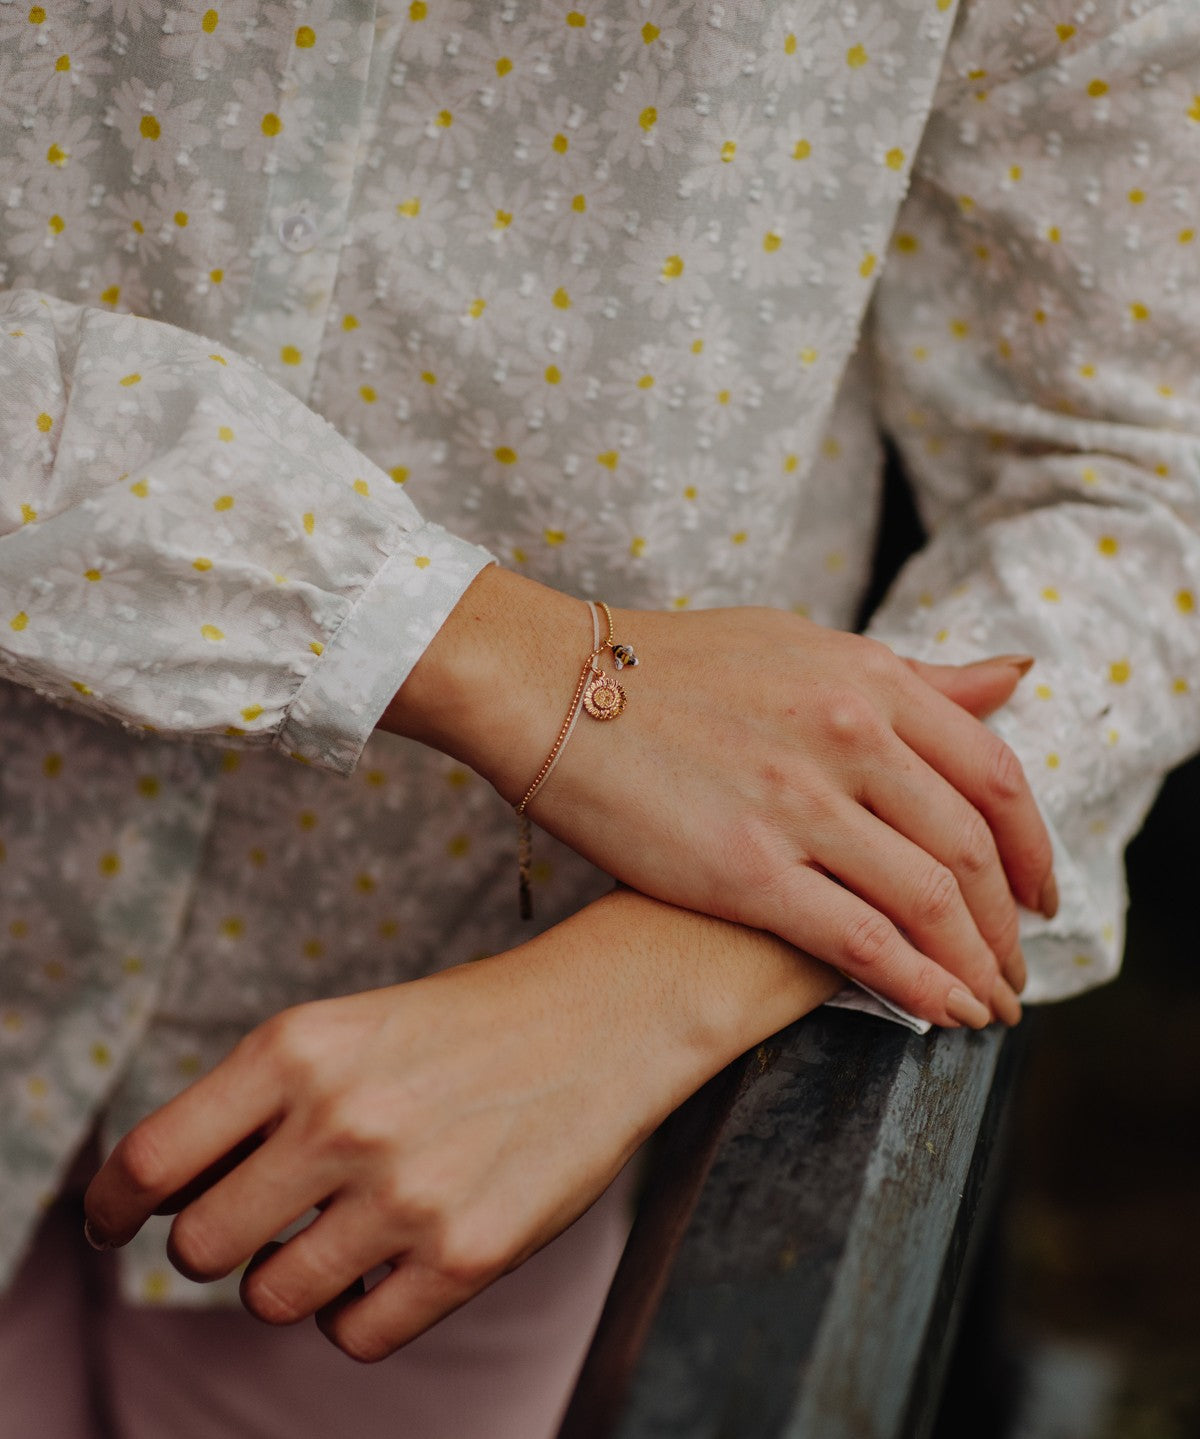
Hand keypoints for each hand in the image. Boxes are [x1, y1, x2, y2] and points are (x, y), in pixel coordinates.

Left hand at [83, 893, 839, 1359]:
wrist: (602, 1016)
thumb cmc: (463, 1023)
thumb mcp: (345, 1028)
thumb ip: (256, 1105)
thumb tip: (164, 1204)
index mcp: (297, 1047)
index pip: (150, 1162)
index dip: (112, 1208)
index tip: (115, 1225)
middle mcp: (341, 1119)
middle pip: (198, 1249)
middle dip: (216, 1244)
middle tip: (259, 1221)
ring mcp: (405, 1194)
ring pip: (271, 1299)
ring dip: (289, 1278)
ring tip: (341, 1233)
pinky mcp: (466, 1256)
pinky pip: (352, 1336)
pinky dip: (355, 1312)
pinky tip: (388, 1263)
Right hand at [387, 569, 1053, 1028]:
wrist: (550, 685)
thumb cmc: (670, 665)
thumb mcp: (803, 646)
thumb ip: (911, 677)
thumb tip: (1011, 680)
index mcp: (869, 678)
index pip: (993, 776)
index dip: (1032, 849)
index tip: (1038, 895)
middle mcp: (850, 735)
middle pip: (971, 850)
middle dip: (1008, 924)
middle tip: (1015, 967)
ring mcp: (799, 803)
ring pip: (930, 903)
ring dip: (974, 965)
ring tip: (986, 1003)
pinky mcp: (745, 869)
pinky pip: (862, 944)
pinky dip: (918, 987)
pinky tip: (942, 1013)